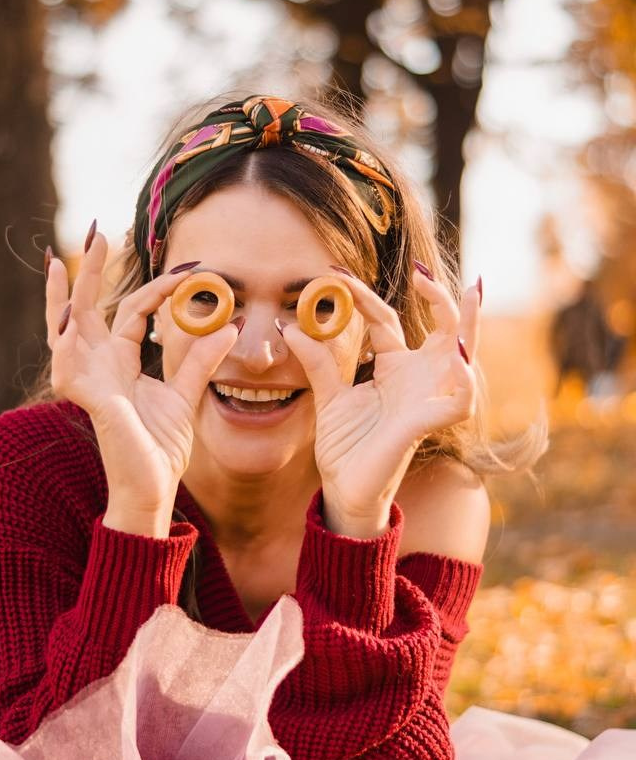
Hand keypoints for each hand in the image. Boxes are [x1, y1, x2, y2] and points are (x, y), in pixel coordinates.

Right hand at [45, 227, 239, 519]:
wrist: (152, 487)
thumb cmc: (162, 448)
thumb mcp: (186, 395)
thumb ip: (201, 361)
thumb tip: (229, 327)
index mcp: (121, 362)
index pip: (134, 312)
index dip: (160, 288)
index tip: (190, 269)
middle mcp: (99, 365)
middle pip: (87, 309)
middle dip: (87, 271)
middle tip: (93, 232)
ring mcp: (88, 380)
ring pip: (65, 329)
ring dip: (62, 296)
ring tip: (62, 262)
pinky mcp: (87, 398)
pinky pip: (67, 363)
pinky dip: (64, 338)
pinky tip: (67, 315)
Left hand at [281, 269, 480, 532]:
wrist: (344, 488)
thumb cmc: (345, 446)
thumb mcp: (328, 396)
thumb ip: (317, 362)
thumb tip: (289, 325)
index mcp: (393, 367)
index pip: (385, 319)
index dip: (365, 294)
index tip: (336, 271)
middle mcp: (417, 377)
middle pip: (443, 327)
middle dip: (442, 298)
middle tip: (422, 272)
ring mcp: (427, 397)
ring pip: (464, 354)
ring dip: (471, 326)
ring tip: (470, 296)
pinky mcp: (429, 423)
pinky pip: (459, 400)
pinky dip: (463, 379)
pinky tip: (455, 360)